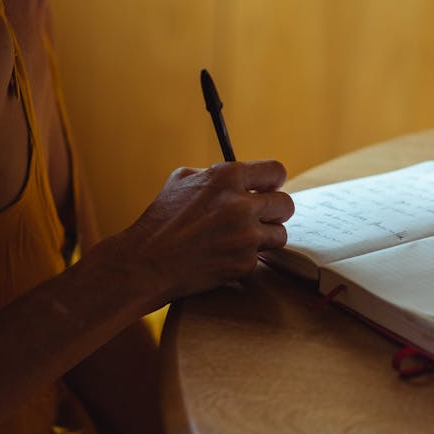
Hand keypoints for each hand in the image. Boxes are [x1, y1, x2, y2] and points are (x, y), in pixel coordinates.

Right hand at [123, 160, 293, 307]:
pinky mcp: (244, 263)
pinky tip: (225, 254)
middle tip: (260, 215)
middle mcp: (241, 204)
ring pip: (280, 233)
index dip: (273, 181)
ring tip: (243, 237)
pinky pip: (260, 256)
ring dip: (265, 235)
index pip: (276, 171)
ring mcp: (245, 236)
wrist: (148, 262)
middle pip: (286, 204)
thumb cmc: (161, 219)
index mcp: (227, 176)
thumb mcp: (181, 179)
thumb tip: (237, 176)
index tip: (268, 188)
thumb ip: (214, 174)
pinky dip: (246, 256)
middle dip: (274, 210)